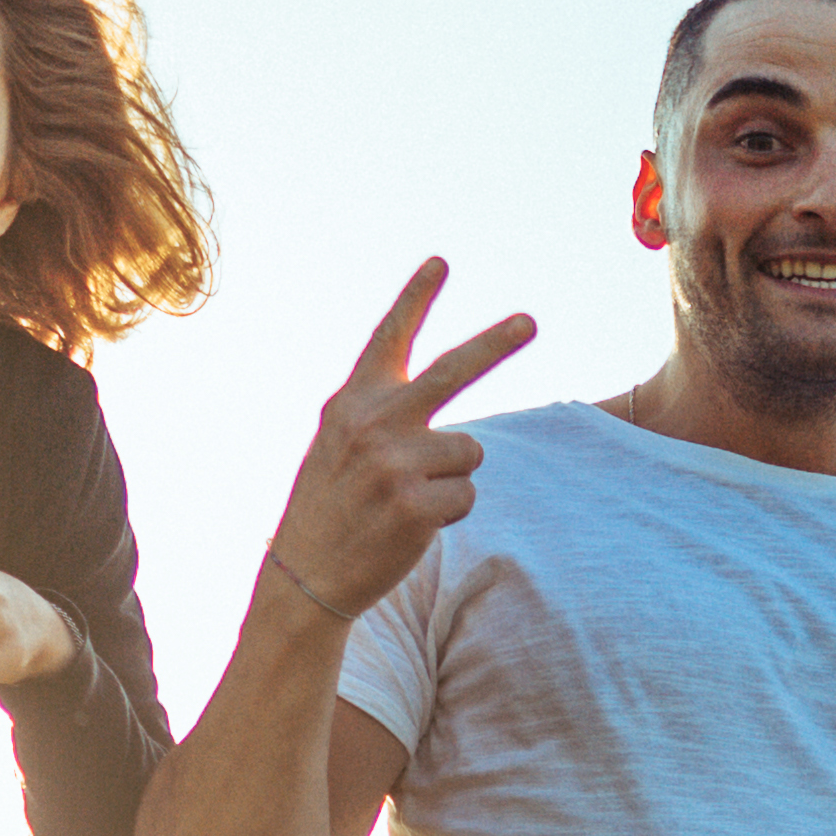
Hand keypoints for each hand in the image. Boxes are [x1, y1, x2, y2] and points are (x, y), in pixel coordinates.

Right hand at [266, 259, 535, 624]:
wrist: (305, 573)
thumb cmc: (329, 506)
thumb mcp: (337, 443)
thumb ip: (380, 412)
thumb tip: (442, 404)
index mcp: (353, 402)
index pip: (389, 339)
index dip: (416, 298)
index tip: (441, 262)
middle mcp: (375, 423)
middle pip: (452, 371)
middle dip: (495, 343)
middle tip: (530, 321)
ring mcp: (396, 463)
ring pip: (470, 451)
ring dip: (452, 477)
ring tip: (407, 500)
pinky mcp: (416, 504)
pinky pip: (468, 494)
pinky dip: (450, 512)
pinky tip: (410, 524)